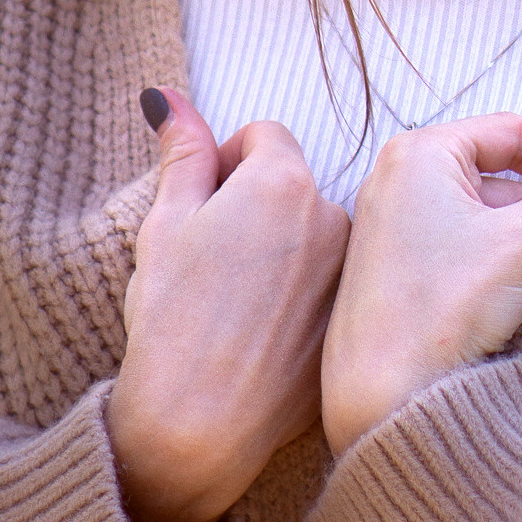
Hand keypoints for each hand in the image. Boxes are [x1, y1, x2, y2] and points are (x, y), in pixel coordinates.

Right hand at [108, 88, 349, 521]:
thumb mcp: (165, 224)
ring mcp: (353, 274)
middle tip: (214, 260)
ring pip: (317, 240)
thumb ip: (180, 153)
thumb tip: (167, 98)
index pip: (263, 138)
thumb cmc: (172, 319)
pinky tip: (263, 337)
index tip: (203, 203)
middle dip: (256, 207)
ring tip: (237, 304)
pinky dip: (303, 300)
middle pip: (294, 188)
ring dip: (285, 253)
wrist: (199, 423)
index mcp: (283, 181)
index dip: (225, 163)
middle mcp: (335, 218)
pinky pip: (330, 292)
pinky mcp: (356, 323)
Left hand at [321, 116, 521, 456]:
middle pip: (493, 168)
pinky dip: (491, 251)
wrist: (383, 394)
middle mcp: (393, 176)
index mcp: (419, 151)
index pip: (512, 131)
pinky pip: (453, 237)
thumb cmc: (443, 307)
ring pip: (476, 207)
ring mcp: (386, 220)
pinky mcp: (389, 263)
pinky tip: (517, 287)